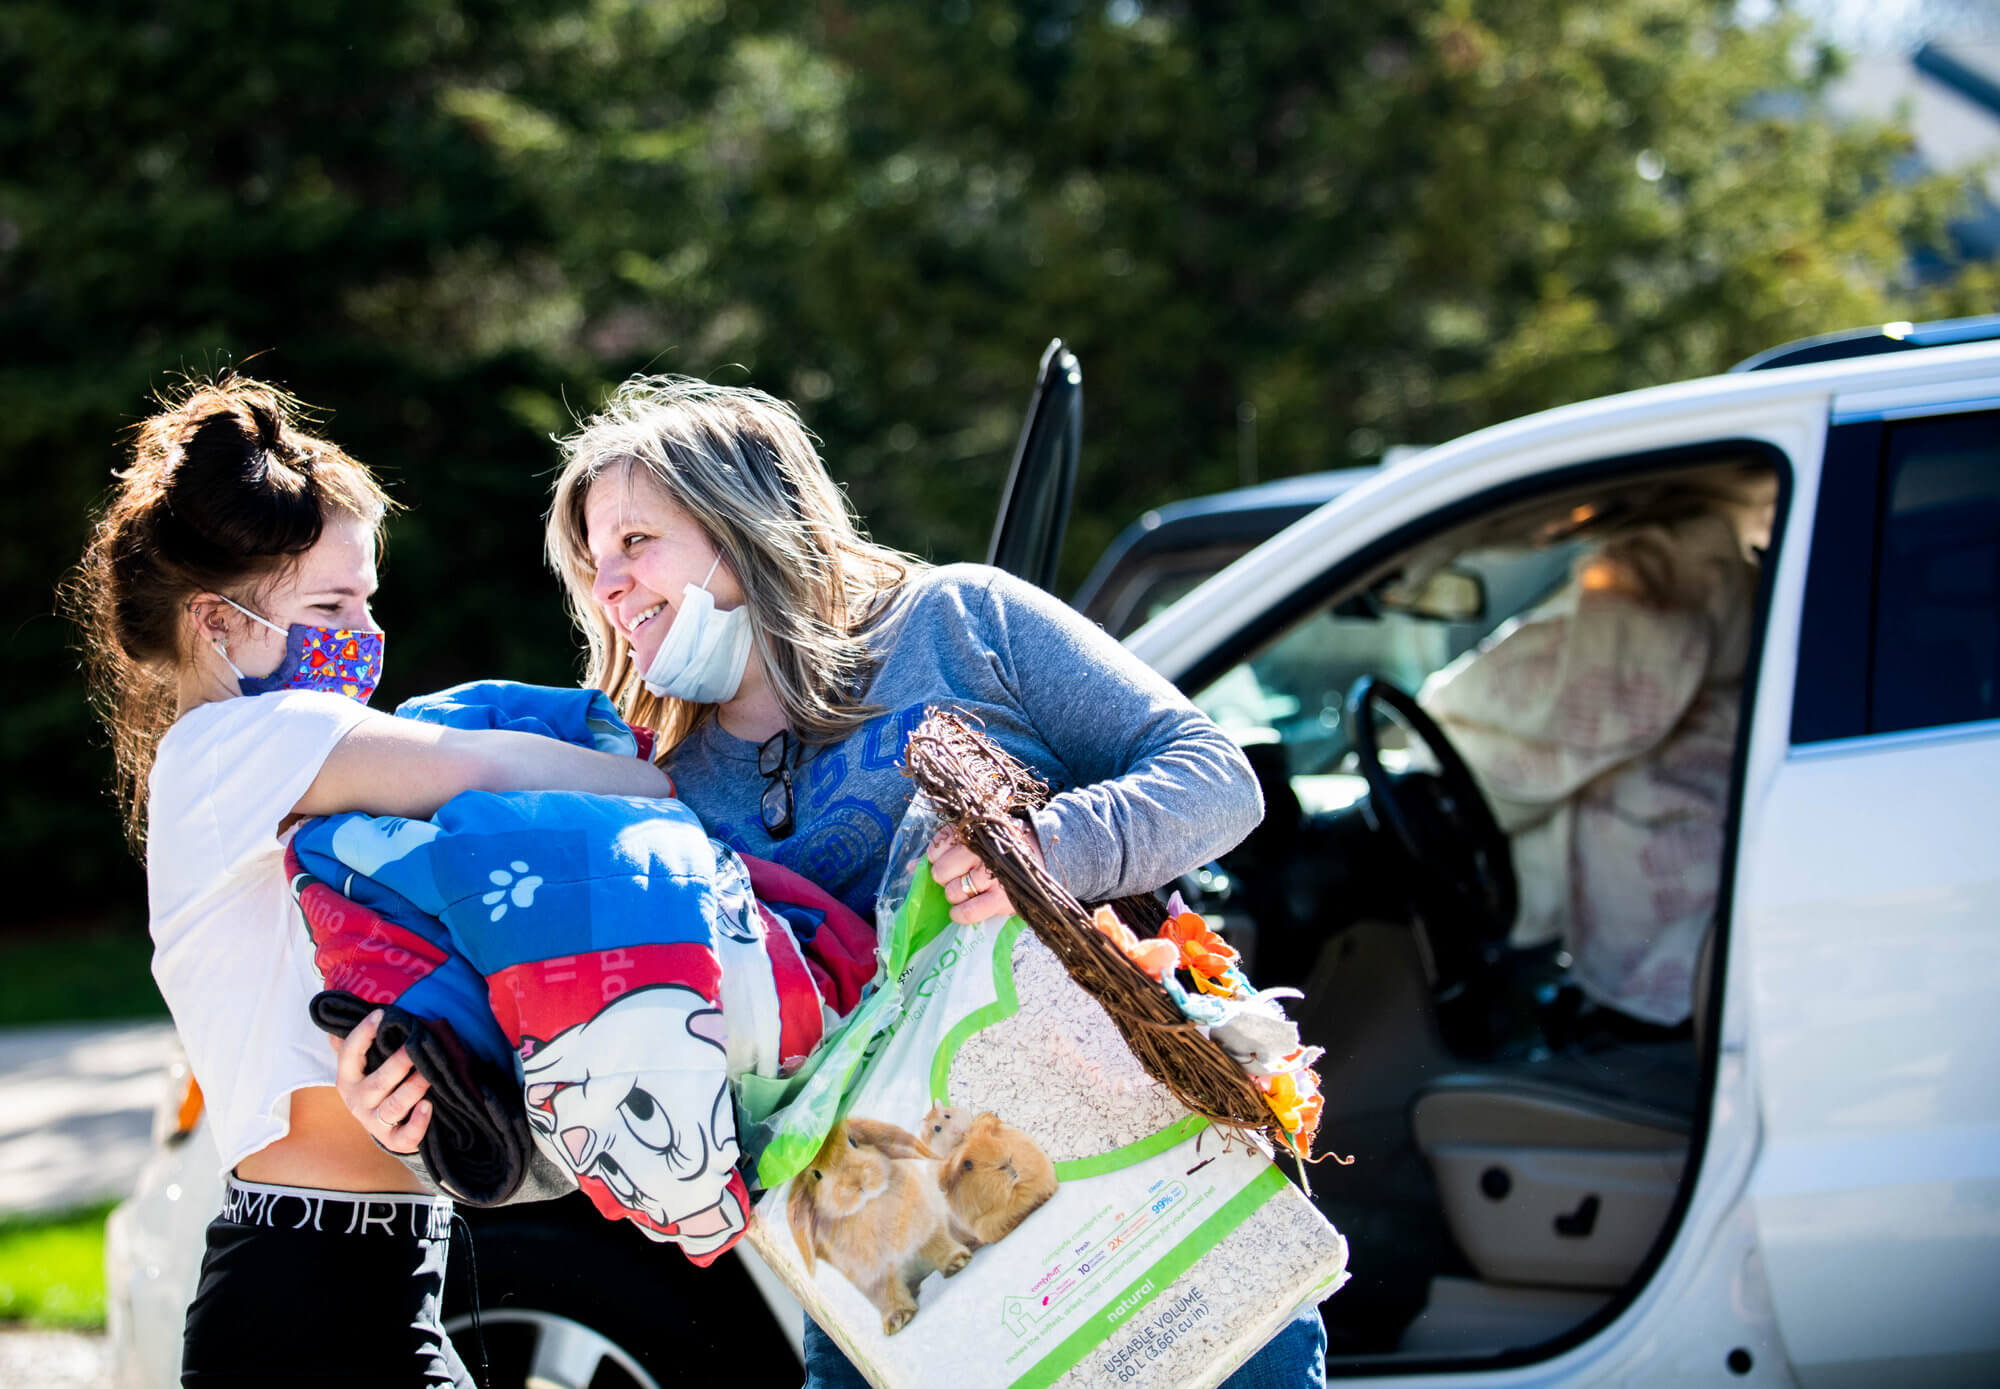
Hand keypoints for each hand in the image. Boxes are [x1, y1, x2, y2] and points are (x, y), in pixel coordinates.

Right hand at [330, 1010, 432, 1154]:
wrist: (387, 1126)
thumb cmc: (377, 1083)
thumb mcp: (362, 1064)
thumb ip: (354, 1043)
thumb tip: (337, 1015)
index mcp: (348, 1078)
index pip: (349, 1054)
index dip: (363, 1033)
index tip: (381, 1013)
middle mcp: (358, 1101)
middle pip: (378, 1082)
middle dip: (399, 1064)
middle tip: (417, 1046)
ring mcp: (375, 1122)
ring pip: (395, 1106)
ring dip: (413, 1089)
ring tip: (430, 1074)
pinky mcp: (394, 1140)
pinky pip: (406, 1135)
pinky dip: (418, 1123)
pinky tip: (429, 1106)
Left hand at [929, 824, 1044, 924]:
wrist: (1042, 852)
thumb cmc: (1000, 845)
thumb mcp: (974, 838)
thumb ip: (943, 850)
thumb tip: (911, 868)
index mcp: (972, 831)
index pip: (936, 848)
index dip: (936, 857)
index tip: (946, 859)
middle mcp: (981, 850)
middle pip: (941, 872)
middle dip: (945, 877)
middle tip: (957, 877)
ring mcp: (993, 875)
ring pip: (953, 892)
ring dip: (954, 895)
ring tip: (965, 891)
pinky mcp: (1003, 898)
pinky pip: (969, 911)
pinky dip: (960, 913)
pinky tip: (958, 911)